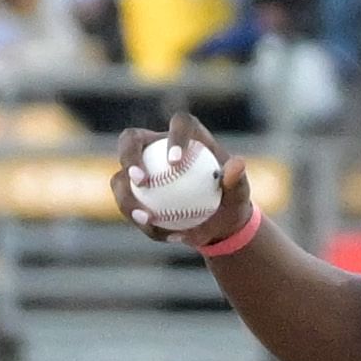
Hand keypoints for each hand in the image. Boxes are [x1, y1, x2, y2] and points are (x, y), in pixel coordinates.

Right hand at [106, 111, 252, 246]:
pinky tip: (162, 236)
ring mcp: (140, 169)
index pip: (179, 124)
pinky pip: (128, 206)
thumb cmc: (230, 199)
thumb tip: (236, 165)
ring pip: (120, 177)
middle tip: (140, 181)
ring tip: (145, 218)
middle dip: (129, 156)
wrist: (217, 221)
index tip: (175, 162)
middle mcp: (156, 146)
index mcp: (188, 134)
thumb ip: (237, 179)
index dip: (174, 136)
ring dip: (126, 198)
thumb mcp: (240, 193)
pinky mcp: (132, 193)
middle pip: (131, 139)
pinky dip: (142, 223)